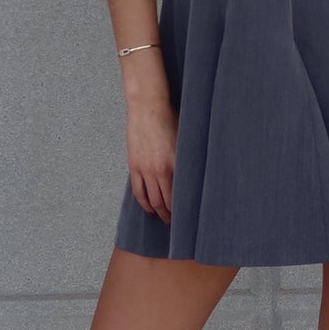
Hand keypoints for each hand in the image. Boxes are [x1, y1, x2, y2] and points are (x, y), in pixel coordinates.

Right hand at [125, 96, 176, 222]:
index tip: (188, 218)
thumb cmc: (169, 118)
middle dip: (170, 215)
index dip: (182, 210)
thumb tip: (194, 175)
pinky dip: (143, 202)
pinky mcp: (133, 165)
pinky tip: (148, 208)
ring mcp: (143, 169)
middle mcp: (158, 170)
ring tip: (162, 218)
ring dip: (156, 212)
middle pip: (164, 202)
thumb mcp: (184, 141)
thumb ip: (186, 161)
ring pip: (150, 199)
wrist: (148, 106)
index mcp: (173, 165)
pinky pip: (137, 190)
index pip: (178, 197)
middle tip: (176, 224)